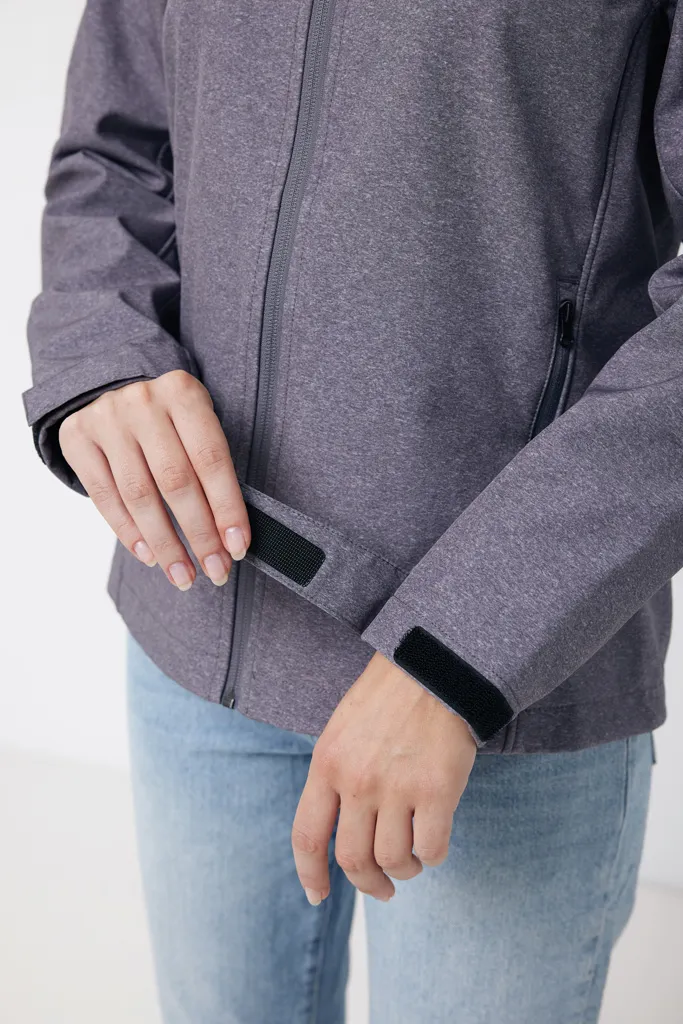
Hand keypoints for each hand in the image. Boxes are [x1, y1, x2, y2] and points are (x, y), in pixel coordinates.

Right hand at [58, 370, 250, 590]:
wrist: (115, 394)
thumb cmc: (171, 422)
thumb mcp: (196, 426)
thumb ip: (211, 469)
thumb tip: (231, 537)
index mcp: (183, 392)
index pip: (211, 459)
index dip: (227, 508)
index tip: (238, 548)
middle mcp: (143, 401)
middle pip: (175, 481)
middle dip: (199, 534)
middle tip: (216, 570)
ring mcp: (106, 418)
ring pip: (139, 495)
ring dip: (165, 543)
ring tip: (183, 575)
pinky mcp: (77, 438)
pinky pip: (105, 497)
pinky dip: (129, 532)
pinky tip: (150, 555)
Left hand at [292, 651, 476, 903]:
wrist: (435, 667)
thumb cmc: (390, 695)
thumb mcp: (343, 728)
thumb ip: (336, 774)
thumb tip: (338, 827)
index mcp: (327, 763)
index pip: (307, 836)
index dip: (310, 874)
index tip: (319, 895)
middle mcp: (357, 780)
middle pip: (353, 859)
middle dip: (368, 885)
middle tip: (382, 889)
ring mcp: (397, 787)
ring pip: (393, 860)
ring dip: (404, 870)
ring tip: (412, 859)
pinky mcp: (437, 791)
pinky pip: (431, 849)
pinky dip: (432, 856)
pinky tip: (435, 841)